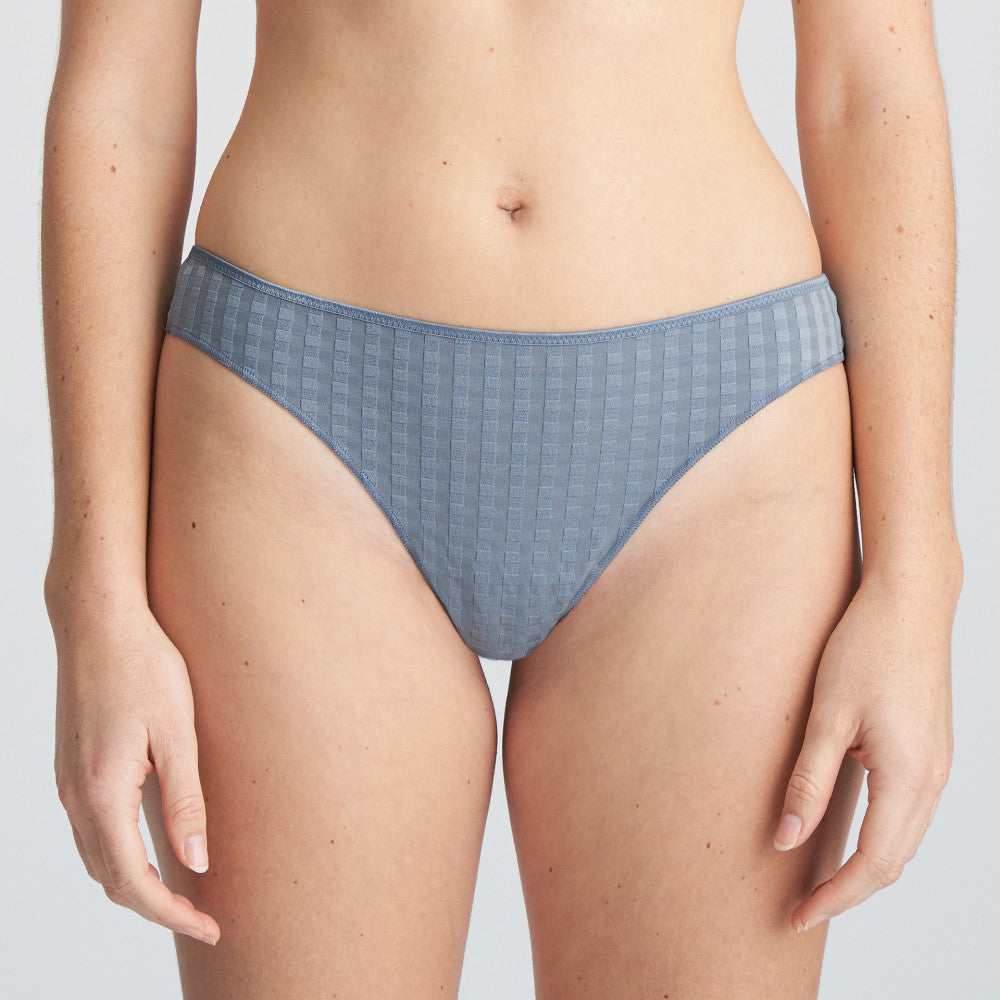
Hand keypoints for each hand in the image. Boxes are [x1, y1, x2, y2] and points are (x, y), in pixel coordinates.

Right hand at [47, 587, 219, 945]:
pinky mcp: (72, 768)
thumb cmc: (144, 667)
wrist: (99, 622)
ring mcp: (68, 783)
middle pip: (111, 880)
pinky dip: (121, 854)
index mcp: (103, 793)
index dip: (172, 914)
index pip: (134, 882)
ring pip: (98, 859)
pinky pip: (92, 832)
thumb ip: (186, 801)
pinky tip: (153, 845)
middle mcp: (76, 797)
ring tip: (185, 890)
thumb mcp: (178, 732)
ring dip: (137, 884)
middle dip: (156, 907)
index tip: (211, 927)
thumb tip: (196, 864)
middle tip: (206, 915)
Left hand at [772, 569, 957, 932]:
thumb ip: (808, 781)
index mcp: (908, 777)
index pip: (871, 865)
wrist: (910, 603)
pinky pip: (910, 814)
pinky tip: (847, 833)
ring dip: (865, 868)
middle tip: (800, 907)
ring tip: (818, 879)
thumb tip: (785, 839)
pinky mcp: (932, 750)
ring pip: (905, 841)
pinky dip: (881, 838)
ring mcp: (938, 766)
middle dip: (849, 892)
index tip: (797, 917)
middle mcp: (932, 780)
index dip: (834, 897)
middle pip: (893, 862)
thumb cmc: (865, 648)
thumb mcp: (828, 715)